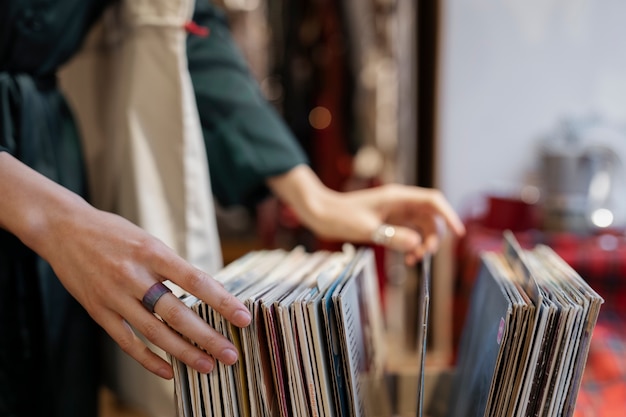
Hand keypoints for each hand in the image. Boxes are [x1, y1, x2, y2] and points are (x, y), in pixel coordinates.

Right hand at [0, 153, 250, 379]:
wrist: (64, 229)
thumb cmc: (114, 232)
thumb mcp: (149, 239)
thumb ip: (173, 265)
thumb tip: (205, 291)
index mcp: (153, 252)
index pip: (196, 281)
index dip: (222, 301)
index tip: (243, 318)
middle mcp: (134, 275)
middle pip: (178, 313)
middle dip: (207, 337)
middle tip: (230, 354)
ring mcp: (114, 296)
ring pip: (155, 332)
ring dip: (183, 353)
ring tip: (207, 366)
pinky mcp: (99, 311)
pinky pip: (127, 341)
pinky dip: (148, 359)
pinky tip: (168, 371)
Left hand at [326, 183, 465, 264]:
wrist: (321, 213)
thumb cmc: (340, 216)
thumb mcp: (367, 229)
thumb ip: (392, 236)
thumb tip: (416, 243)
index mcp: (397, 197)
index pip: (432, 201)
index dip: (448, 215)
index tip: (457, 233)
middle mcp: (400, 202)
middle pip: (430, 217)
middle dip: (432, 237)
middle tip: (422, 255)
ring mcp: (395, 211)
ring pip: (421, 226)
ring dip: (422, 243)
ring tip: (412, 260)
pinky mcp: (389, 221)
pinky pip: (409, 232)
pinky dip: (411, 244)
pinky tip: (407, 257)